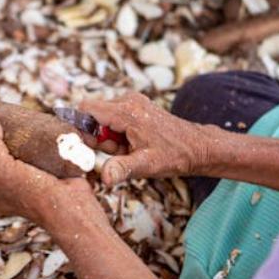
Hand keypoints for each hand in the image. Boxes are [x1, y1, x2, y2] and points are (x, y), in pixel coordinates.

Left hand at [0, 113, 103, 232]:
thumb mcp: (2, 169)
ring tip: (12, 121)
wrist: (70, 208)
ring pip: (13, 158)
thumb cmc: (32, 195)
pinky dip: (33, 145)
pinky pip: (33, 158)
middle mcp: (4, 189)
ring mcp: (24, 184)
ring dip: (14, 142)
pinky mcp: (43, 176)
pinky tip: (33, 130)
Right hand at [81, 93, 208, 186]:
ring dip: (109, 137)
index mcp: (127, 110)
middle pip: (94, 116)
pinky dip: (118, 134)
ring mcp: (133, 101)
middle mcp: (128, 100)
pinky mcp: (136, 106)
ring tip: (129, 150)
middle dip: (98, 137)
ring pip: (104, 119)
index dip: (81, 129)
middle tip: (119, 152)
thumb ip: (122, 168)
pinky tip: (132, 144)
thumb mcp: (147, 165)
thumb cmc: (174, 155)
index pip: (86, 109)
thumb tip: (105, 178)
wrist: (197, 147)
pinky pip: (115, 119)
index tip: (90, 148)